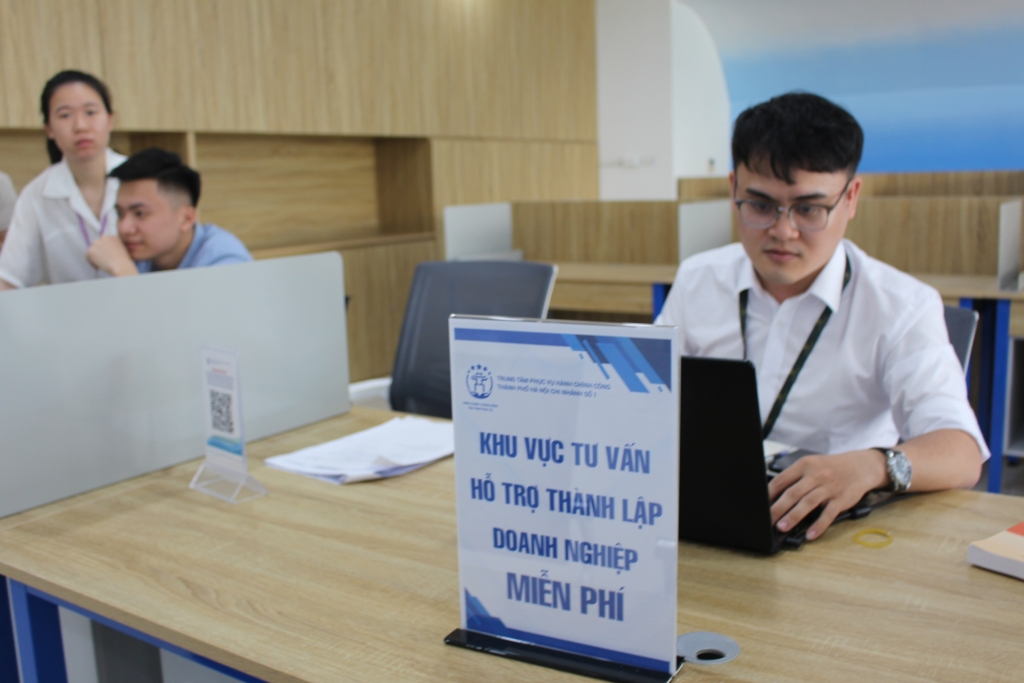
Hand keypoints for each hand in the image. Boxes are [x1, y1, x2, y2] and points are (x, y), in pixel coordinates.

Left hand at [86, 235, 138, 276]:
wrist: (121, 266)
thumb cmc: (124, 262)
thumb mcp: (123, 250)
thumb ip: (114, 247)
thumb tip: (108, 252)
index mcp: (113, 237)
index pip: (104, 242)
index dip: (105, 249)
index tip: (108, 256)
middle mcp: (104, 238)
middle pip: (97, 244)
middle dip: (99, 252)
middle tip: (104, 260)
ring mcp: (96, 243)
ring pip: (92, 250)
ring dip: (96, 257)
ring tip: (102, 264)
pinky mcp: (91, 250)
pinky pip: (88, 257)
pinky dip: (92, 263)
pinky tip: (99, 266)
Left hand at [768, 449, 887, 540]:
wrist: (860, 466)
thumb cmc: (831, 468)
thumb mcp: (812, 465)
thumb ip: (795, 477)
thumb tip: (774, 495)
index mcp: (805, 465)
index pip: (782, 480)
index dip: (769, 494)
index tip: (761, 505)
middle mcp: (816, 475)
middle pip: (792, 493)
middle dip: (777, 508)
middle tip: (768, 521)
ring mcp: (829, 488)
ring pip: (807, 503)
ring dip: (793, 517)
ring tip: (782, 527)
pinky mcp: (841, 500)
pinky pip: (828, 514)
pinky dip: (819, 525)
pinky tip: (811, 535)